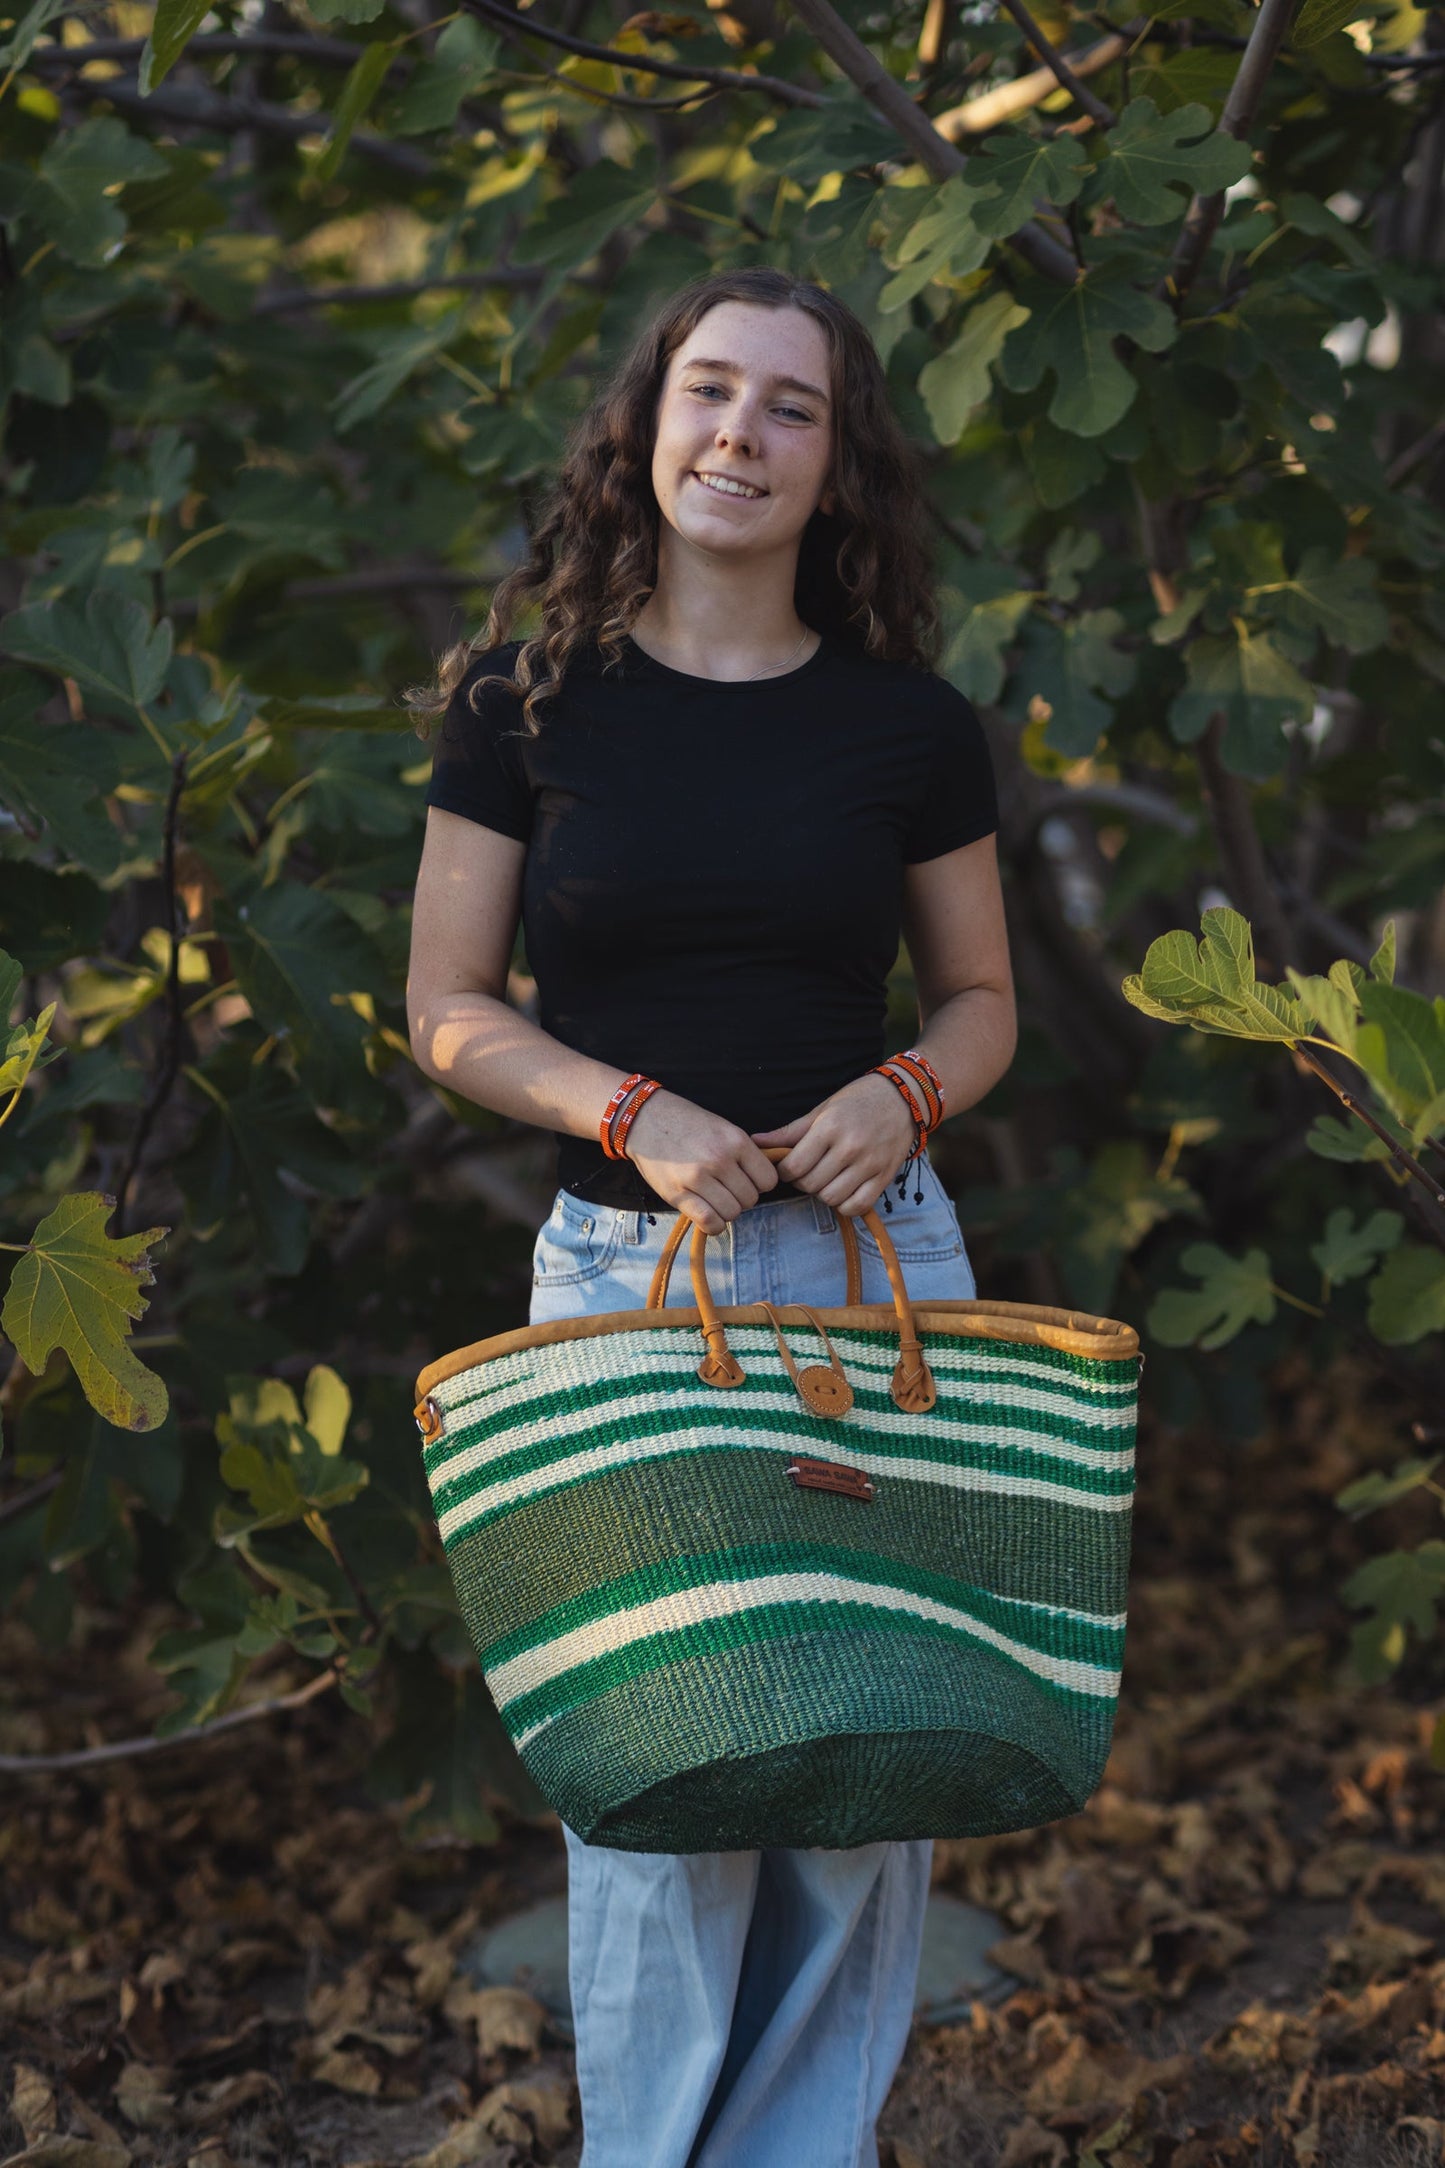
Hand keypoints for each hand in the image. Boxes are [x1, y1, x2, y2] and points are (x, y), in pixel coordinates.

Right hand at [624, 1090, 778, 1234]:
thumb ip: (744, 1153)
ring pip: (732, 1213)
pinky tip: (707, 1214)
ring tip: (713, 1198)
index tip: (746, 1180)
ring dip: (725, 1211)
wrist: (646, 1119)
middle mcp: (720, 1160)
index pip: (768, 1180)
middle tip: (725, 1188)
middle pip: (750, 1199)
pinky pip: (710, 1222)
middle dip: (741, 1198)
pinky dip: (713, 1224)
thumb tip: (763, 1181)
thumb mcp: (724, 1128)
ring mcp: (698, 1178)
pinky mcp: (678, 1194)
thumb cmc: (687, 1123)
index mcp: (736, 1141)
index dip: (759, 1183)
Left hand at [752, 1074, 915, 1217]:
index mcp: (830, 1127)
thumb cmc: (858, 1100)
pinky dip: (845, 1204)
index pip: (794, 1166)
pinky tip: (843, 1190)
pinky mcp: (885, 1176)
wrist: (904, 1097)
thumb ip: (789, 1131)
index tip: (789, 1167)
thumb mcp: (822, 1110)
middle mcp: (850, 1147)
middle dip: (802, 1182)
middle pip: (811, 1184)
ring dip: (822, 1193)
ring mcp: (870, 1164)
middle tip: (807, 1172)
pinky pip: (858, 1205)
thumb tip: (756, 1142)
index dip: (784, 1172)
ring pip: (832, 1198)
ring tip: (826, 1179)